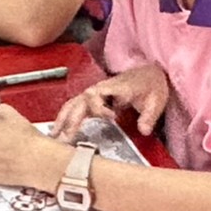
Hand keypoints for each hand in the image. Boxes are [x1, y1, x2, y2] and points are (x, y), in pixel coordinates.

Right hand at [52, 64, 170, 139]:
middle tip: (66, 137)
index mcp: (114, 87)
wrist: (149, 74)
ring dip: (63, 118)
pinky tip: (58, 129)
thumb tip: (143, 131)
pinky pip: (75, 106)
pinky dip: (65, 117)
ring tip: (54, 135)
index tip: (112, 117)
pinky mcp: (93, 99)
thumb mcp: (156, 101)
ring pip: (73, 104)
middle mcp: (100, 89)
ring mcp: (95, 93)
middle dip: (72, 119)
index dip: (100, 107)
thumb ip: (148, 116)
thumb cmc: (151, 85)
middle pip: (80, 101)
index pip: (97, 95)